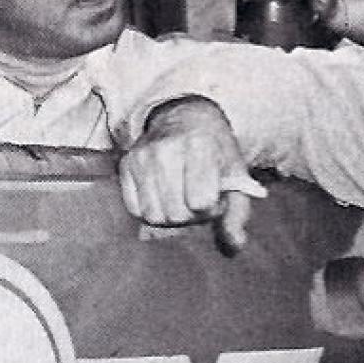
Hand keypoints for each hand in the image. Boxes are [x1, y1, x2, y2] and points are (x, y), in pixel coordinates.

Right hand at [119, 97, 266, 254]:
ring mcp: (142, 156)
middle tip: (197, 198)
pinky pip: (135, 209)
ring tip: (181, 197)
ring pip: (153, 215)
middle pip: (176, 213)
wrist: (187, 117)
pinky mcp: (126, 164)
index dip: (211, 208)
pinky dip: (151, 209)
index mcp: (199, 145)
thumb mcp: (235, 174)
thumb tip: (235, 245)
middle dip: (191, 215)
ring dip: (170, 215)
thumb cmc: (215, 151)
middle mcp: (166, 148)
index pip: (201, 202)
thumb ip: (237, 211)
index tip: (214, 195)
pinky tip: (163, 195)